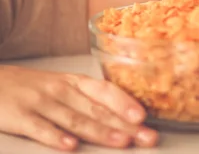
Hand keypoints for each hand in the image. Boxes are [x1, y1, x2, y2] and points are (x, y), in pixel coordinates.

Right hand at [0, 66, 158, 149]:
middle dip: (125, 124)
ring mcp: (41, 102)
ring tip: (122, 141)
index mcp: (72, 82)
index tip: (144, 116)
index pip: (105, 90)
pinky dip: (56, 137)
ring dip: (100, 131)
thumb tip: (117, 115)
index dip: (125, 103)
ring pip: (76, 119)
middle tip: (147, 136)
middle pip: (97, 108)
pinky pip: (41, 128)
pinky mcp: (20, 116)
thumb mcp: (58, 86)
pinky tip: (71, 146)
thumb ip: (84, 99)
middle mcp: (61, 90)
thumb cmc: (28, 87)